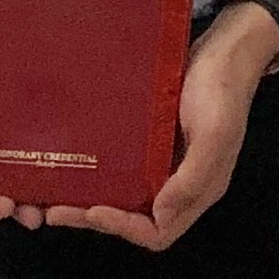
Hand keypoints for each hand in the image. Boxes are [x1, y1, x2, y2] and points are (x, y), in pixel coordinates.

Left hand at [48, 9, 274, 251]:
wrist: (226, 47)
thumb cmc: (221, 90)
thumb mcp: (215, 132)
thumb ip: (193, 177)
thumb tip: (160, 216)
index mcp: (198, 190)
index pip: (159, 231)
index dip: (125, 228)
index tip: (93, 211)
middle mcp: (178, 184)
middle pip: (135, 219)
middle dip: (95, 218)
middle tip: (54, 210)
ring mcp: (164, 163)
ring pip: (124, 196)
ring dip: (90, 200)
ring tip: (52, 196)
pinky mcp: (152, 142)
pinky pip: (122, 168)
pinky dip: (98, 173)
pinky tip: (74, 161)